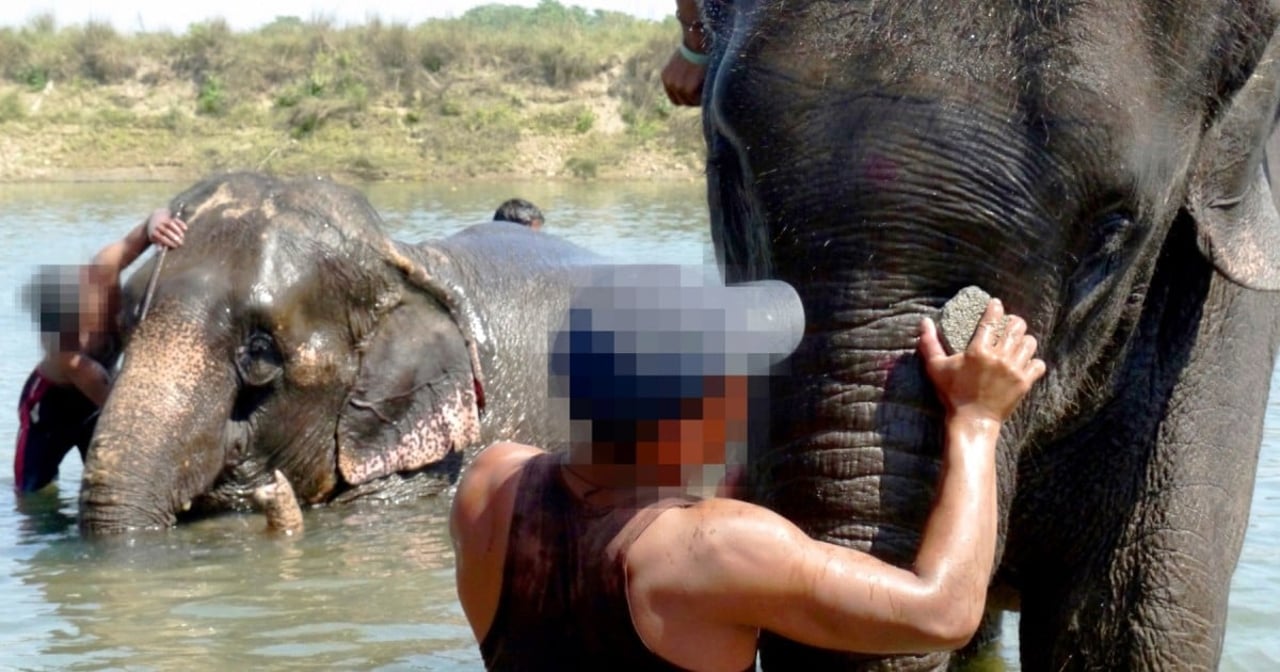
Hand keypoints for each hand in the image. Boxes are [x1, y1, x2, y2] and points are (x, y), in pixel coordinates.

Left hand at [145, 207, 186, 248]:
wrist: (155, 218)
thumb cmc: (156, 232)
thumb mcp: (155, 238)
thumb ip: (158, 244)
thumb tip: (160, 250)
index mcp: (154, 232)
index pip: (162, 238)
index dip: (170, 243)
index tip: (176, 246)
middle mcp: (158, 225)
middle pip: (167, 231)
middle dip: (175, 238)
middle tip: (181, 243)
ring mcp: (163, 220)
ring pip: (171, 225)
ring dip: (178, 232)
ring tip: (182, 237)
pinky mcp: (169, 216)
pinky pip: (176, 220)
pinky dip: (181, 224)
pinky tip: (185, 229)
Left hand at [662, 48, 706, 105]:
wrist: (698, 39)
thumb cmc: (695, 45)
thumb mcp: (683, 61)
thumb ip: (683, 75)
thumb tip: (692, 84)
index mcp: (666, 77)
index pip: (675, 98)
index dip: (687, 97)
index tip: (697, 92)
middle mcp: (669, 83)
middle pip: (683, 102)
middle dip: (694, 98)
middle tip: (705, 88)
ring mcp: (678, 87)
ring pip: (692, 102)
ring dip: (701, 96)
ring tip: (708, 84)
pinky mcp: (688, 88)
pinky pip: (698, 99)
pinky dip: (705, 94)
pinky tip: (709, 82)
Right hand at [918, 299, 1044, 423]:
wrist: (973, 420)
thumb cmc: (952, 394)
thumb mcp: (936, 368)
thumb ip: (929, 344)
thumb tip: (924, 321)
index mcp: (978, 351)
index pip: (991, 321)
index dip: (995, 309)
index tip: (996, 304)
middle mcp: (999, 357)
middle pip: (1016, 327)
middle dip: (1014, 322)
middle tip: (1008, 324)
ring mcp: (1014, 370)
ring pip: (1029, 343)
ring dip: (1024, 340)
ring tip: (1018, 342)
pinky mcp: (1024, 382)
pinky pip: (1038, 364)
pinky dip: (1034, 361)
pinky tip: (1025, 362)